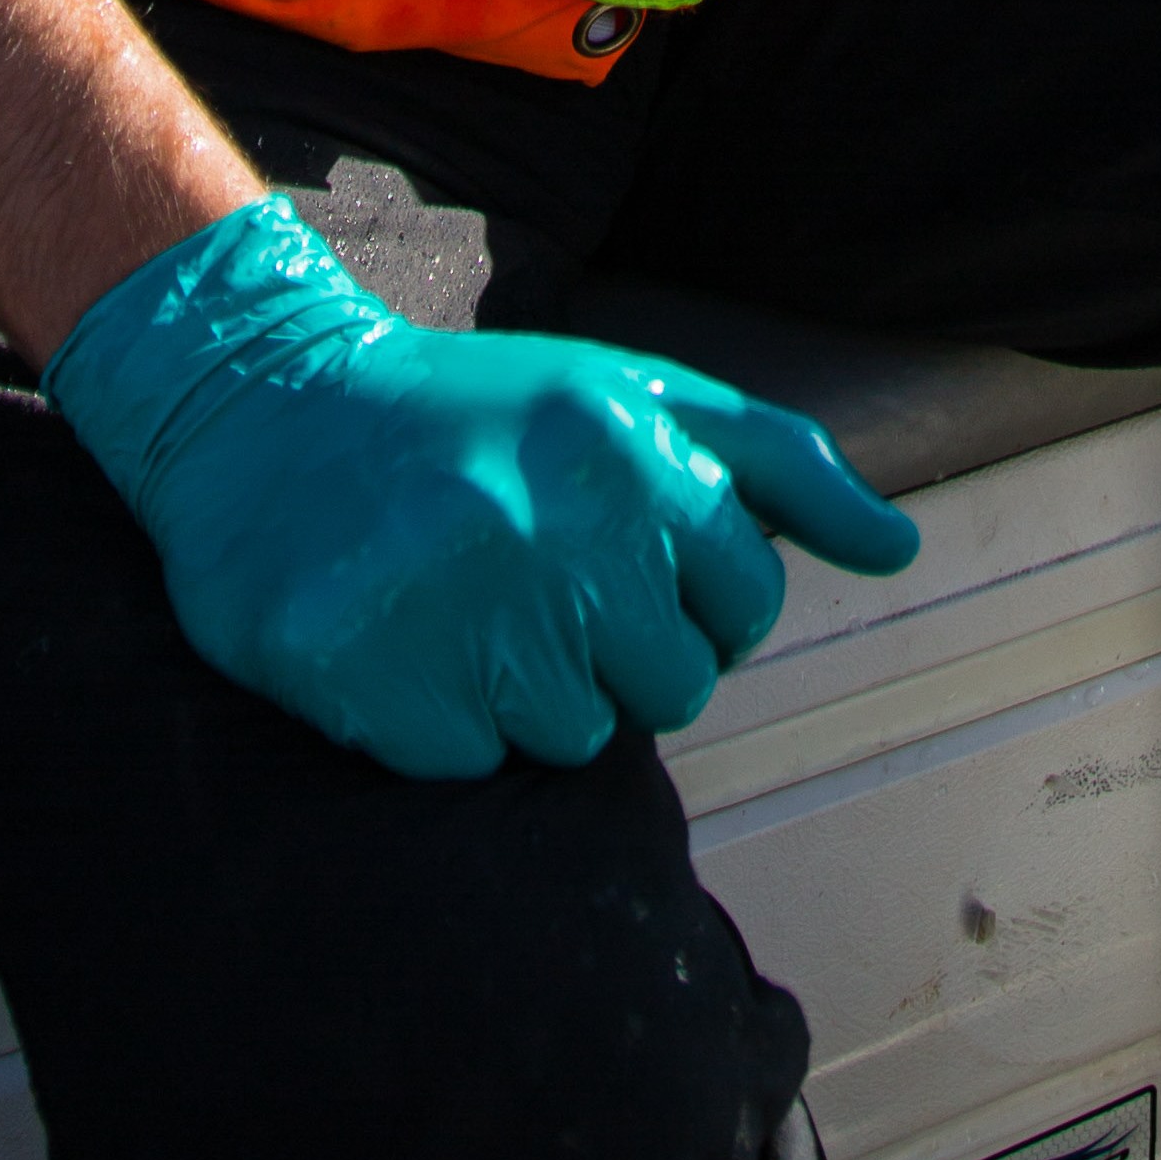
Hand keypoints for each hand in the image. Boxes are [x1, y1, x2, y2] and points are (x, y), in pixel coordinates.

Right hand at [47, 193, 919, 778]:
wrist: (261, 404)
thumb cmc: (474, 411)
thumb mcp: (634, 394)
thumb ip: (779, 466)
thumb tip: (898, 548)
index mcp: (629, 450)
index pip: (743, 608)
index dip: (689, 598)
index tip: (615, 558)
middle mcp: (555, 525)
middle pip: (668, 690)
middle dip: (613, 653)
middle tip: (531, 582)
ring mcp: (458, 606)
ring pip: (569, 739)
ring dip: (524, 692)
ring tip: (462, 602)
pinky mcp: (370, 677)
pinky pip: (465, 765)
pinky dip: (437, 721)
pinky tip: (403, 638)